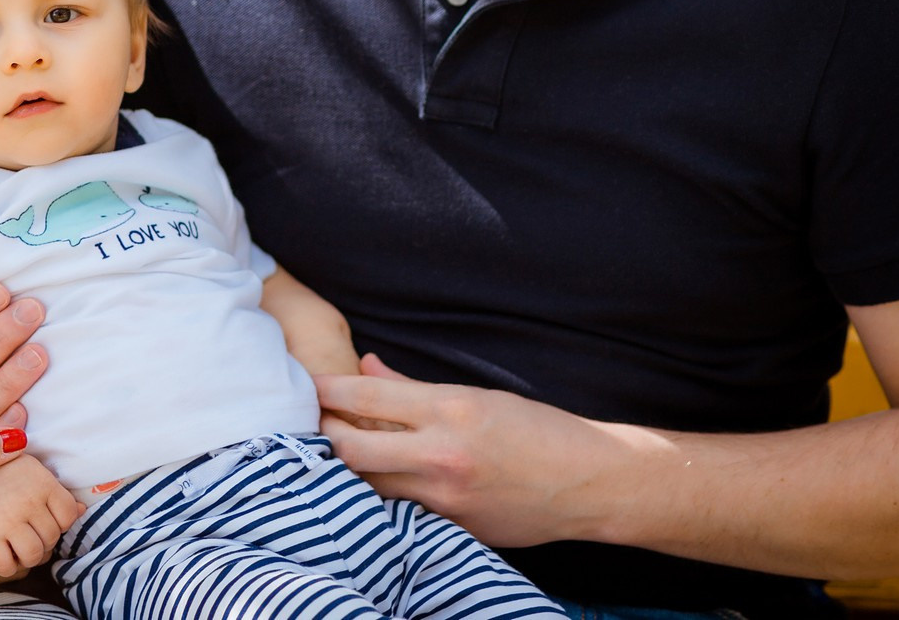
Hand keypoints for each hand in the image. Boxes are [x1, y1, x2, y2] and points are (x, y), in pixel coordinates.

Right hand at [0, 452, 81, 578]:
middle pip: (52, 537)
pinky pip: (6, 566)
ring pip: (34, 554)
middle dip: (43, 538)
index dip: (59, 520)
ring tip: (18, 544)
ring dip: (28, 555)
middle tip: (28, 529)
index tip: (44, 515)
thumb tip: (82, 510)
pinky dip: (7, 566)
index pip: (69, 515)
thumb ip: (56, 490)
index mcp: (43, 482)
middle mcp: (29, 502)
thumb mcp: (31, 469)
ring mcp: (8, 520)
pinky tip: (2, 552)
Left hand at [317, 354, 619, 547]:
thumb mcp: (476, 396)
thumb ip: (412, 388)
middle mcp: (442, 455)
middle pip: (352, 451)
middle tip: (313, 425)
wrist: (590, 484)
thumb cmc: (537, 430)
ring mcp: (446, 499)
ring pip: (370, 488)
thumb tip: (366, 368)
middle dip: (324, 436)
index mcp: (449, 411)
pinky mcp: (454, 530)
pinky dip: (385, 497)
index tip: (308, 385)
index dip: (328, 391)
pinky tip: (377, 486)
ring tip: (337, 454)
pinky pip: (403, 512)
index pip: (366, 399)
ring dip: (349, 471)